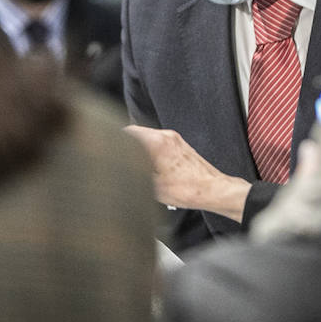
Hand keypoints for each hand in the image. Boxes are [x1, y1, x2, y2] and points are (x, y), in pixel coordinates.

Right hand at [124, 125, 252, 221]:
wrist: (213, 190)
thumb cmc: (188, 190)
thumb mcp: (152, 186)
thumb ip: (133, 175)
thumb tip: (120, 172)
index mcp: (158, 142)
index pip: (127, 131)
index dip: (114, 140)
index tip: (108, 149)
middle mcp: (167, 136)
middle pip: (136, 133)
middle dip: (125, 146)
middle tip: (118, 160)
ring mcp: (175, 139)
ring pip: (147, 139)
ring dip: (138, 150)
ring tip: (134, 167)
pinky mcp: (180, 146)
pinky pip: (158, 143)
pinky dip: (150, 152)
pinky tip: (149, 169)